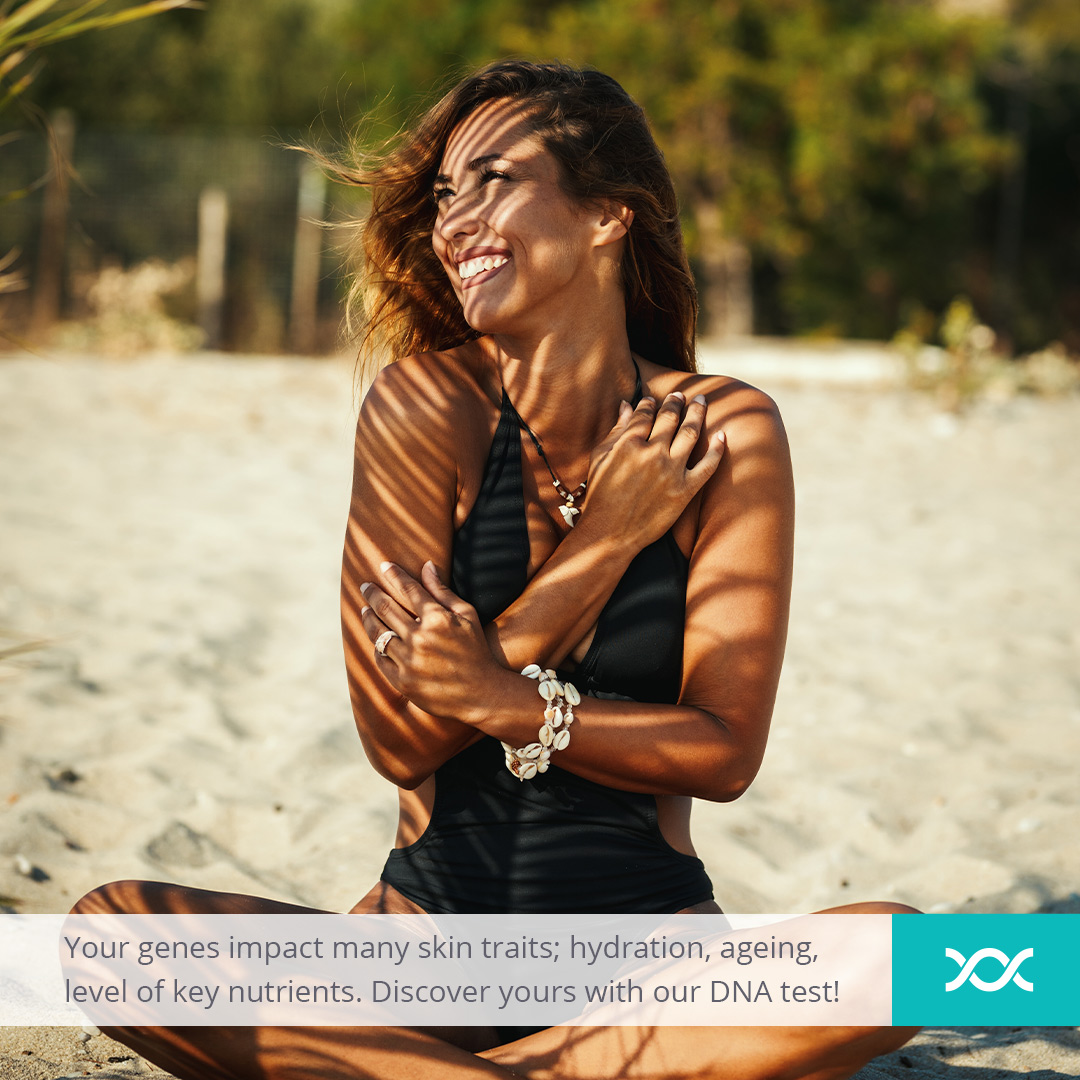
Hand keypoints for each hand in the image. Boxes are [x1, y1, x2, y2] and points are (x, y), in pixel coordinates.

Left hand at [360, 560, 503, 723]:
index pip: (408, 589)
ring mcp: (408, 661)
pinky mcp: (402, 681)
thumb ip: (443, 591)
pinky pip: (380, 658)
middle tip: (365, 586)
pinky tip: (377, 639)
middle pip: (386, 608)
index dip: (394, 574)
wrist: (481, 694)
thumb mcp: (467, 616)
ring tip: (365, 610)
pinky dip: (377, 647)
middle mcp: (419, 638)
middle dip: (373, 593)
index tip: (383, 565)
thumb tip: (426, 566)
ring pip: (378, 633)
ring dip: (369, 618)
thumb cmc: (476, 651)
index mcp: (437, 619)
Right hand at [581, 391, 725, 550]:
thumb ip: (616, 430)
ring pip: (691, 433)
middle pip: (671, 418)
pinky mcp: (685, 491)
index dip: (651, 403)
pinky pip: (708, 465)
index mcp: (629, 444)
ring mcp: (671, 472)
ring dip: (698, 413)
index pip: (646, 414)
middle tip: (682, 395)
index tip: (655, 399)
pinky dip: (718, 449)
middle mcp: (652, 453)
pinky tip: (722, 435)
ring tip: (702, 402)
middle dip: (677, 402)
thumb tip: (627, 405)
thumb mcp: (600, 459)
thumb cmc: (600, 496)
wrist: (610, 533)